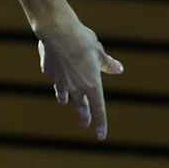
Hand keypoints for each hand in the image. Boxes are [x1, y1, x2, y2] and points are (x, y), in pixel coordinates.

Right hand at [38, 24, 123, 139]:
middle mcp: (75, 86)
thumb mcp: (99, 52)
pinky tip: (56, 71)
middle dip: (84, 115)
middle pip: (81, 105)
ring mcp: (60, 80)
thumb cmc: (82, 40)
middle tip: (86, 123)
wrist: (57, 31)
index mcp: (92, 84)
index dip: (101, 123)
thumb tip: (119, 69)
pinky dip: (57, 77)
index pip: (99, 109)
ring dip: (66, 98)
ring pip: (64, 94)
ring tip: (64, 101)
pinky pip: (54, 77)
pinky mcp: (49, 71)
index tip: (101, 136)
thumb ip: (108, 64)